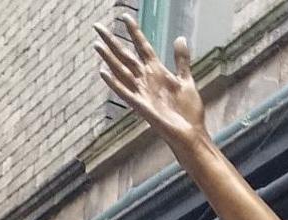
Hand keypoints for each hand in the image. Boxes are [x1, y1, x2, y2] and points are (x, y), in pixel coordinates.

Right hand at [93, 15, 207, 148]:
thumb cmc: (189, 111)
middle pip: (126, 55)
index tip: (125, 17)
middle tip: (97, 26)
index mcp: (158, 72)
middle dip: (112, 41)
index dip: (134, 32)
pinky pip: (125, 92)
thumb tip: (180, 38)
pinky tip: (103, 72)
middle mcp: (146, 80)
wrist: (191, 134)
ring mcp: (143, 92)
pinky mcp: (142, 106)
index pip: (142, 46)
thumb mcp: (187, 81)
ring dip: (109, 58)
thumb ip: (181, 60)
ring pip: (122, 71)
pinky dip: (114, 83)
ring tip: (96, 44)